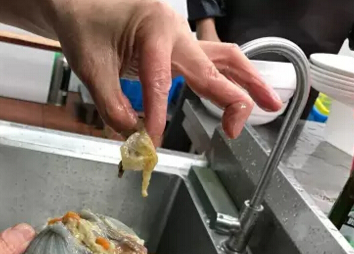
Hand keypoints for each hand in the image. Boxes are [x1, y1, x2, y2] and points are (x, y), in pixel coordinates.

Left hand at [50, 0, 281, 142]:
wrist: (82, 6)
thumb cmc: (85, 29)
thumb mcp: (91, 67)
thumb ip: (111, 104)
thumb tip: (132, 134)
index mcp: (153, 28)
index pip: (160, 81)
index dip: (157, 114)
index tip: (152, 140)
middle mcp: (175, 30)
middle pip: (215, 65)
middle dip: (231, 99)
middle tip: (236, 130)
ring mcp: (181, 36)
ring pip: (224, 58)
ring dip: (248, 82)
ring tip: (270, 105)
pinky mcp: (180, 47)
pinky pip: (212, 61)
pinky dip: (230, 78)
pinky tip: (243, 94)